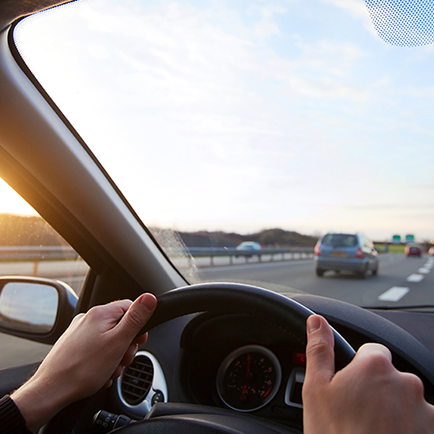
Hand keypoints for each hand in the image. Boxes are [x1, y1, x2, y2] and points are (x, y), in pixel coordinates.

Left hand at [11, 293, 156, 432]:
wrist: (51, 390)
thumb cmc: (83, 369)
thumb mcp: (118, 342)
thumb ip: (136, 319)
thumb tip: (149, 297)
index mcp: (100, 313)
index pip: (130, 307)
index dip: (139, 325)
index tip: (139, 341)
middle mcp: (88, 318)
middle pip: (119, 325)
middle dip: (126, 344)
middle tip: (123, 359)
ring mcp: (78, 332)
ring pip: (108, 339)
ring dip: (115, 355)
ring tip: (110, 369)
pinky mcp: (73, 345)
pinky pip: (96, 348)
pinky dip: (102, 360)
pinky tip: (100, 372)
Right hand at [303, 315, 433, 433]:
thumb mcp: (316, 389)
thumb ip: (319, 349)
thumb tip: (316, 321)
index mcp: (376, 366)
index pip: (371, 351)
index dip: (357, 368)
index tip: (349, 388)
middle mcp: (406, 383)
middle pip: (389, 376)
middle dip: (375, 390)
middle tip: (356, 415)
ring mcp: (424, 410)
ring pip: (405, 401)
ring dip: (393, 411)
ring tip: (371, 432)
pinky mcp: (432, 431)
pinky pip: (420, 423)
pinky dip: (408, 430)